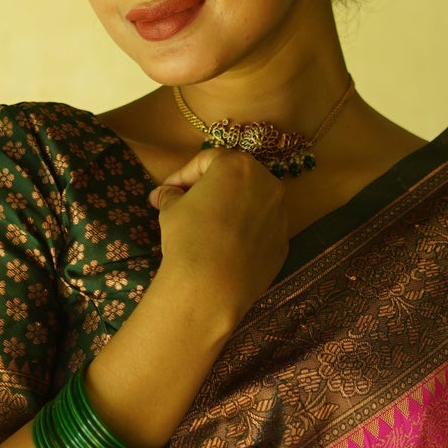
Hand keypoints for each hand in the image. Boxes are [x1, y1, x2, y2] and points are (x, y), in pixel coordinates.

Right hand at [149, 148, 288, 334]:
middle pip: (236, 177)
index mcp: (238, 165)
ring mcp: (280, 214)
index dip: (182, 175)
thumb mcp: (171, 211)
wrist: (212, 287)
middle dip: (210, 188)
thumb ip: (170, 195)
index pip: (207, 161)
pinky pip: (261, 228)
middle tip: (187, 204)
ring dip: (231, 208)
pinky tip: (227, 247)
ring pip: (253, 203)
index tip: (167, 191)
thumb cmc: (189, 238)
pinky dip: (246, 231)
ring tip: (209, 227)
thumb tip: (163, 194)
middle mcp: (267, 183)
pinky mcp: (284, 242)